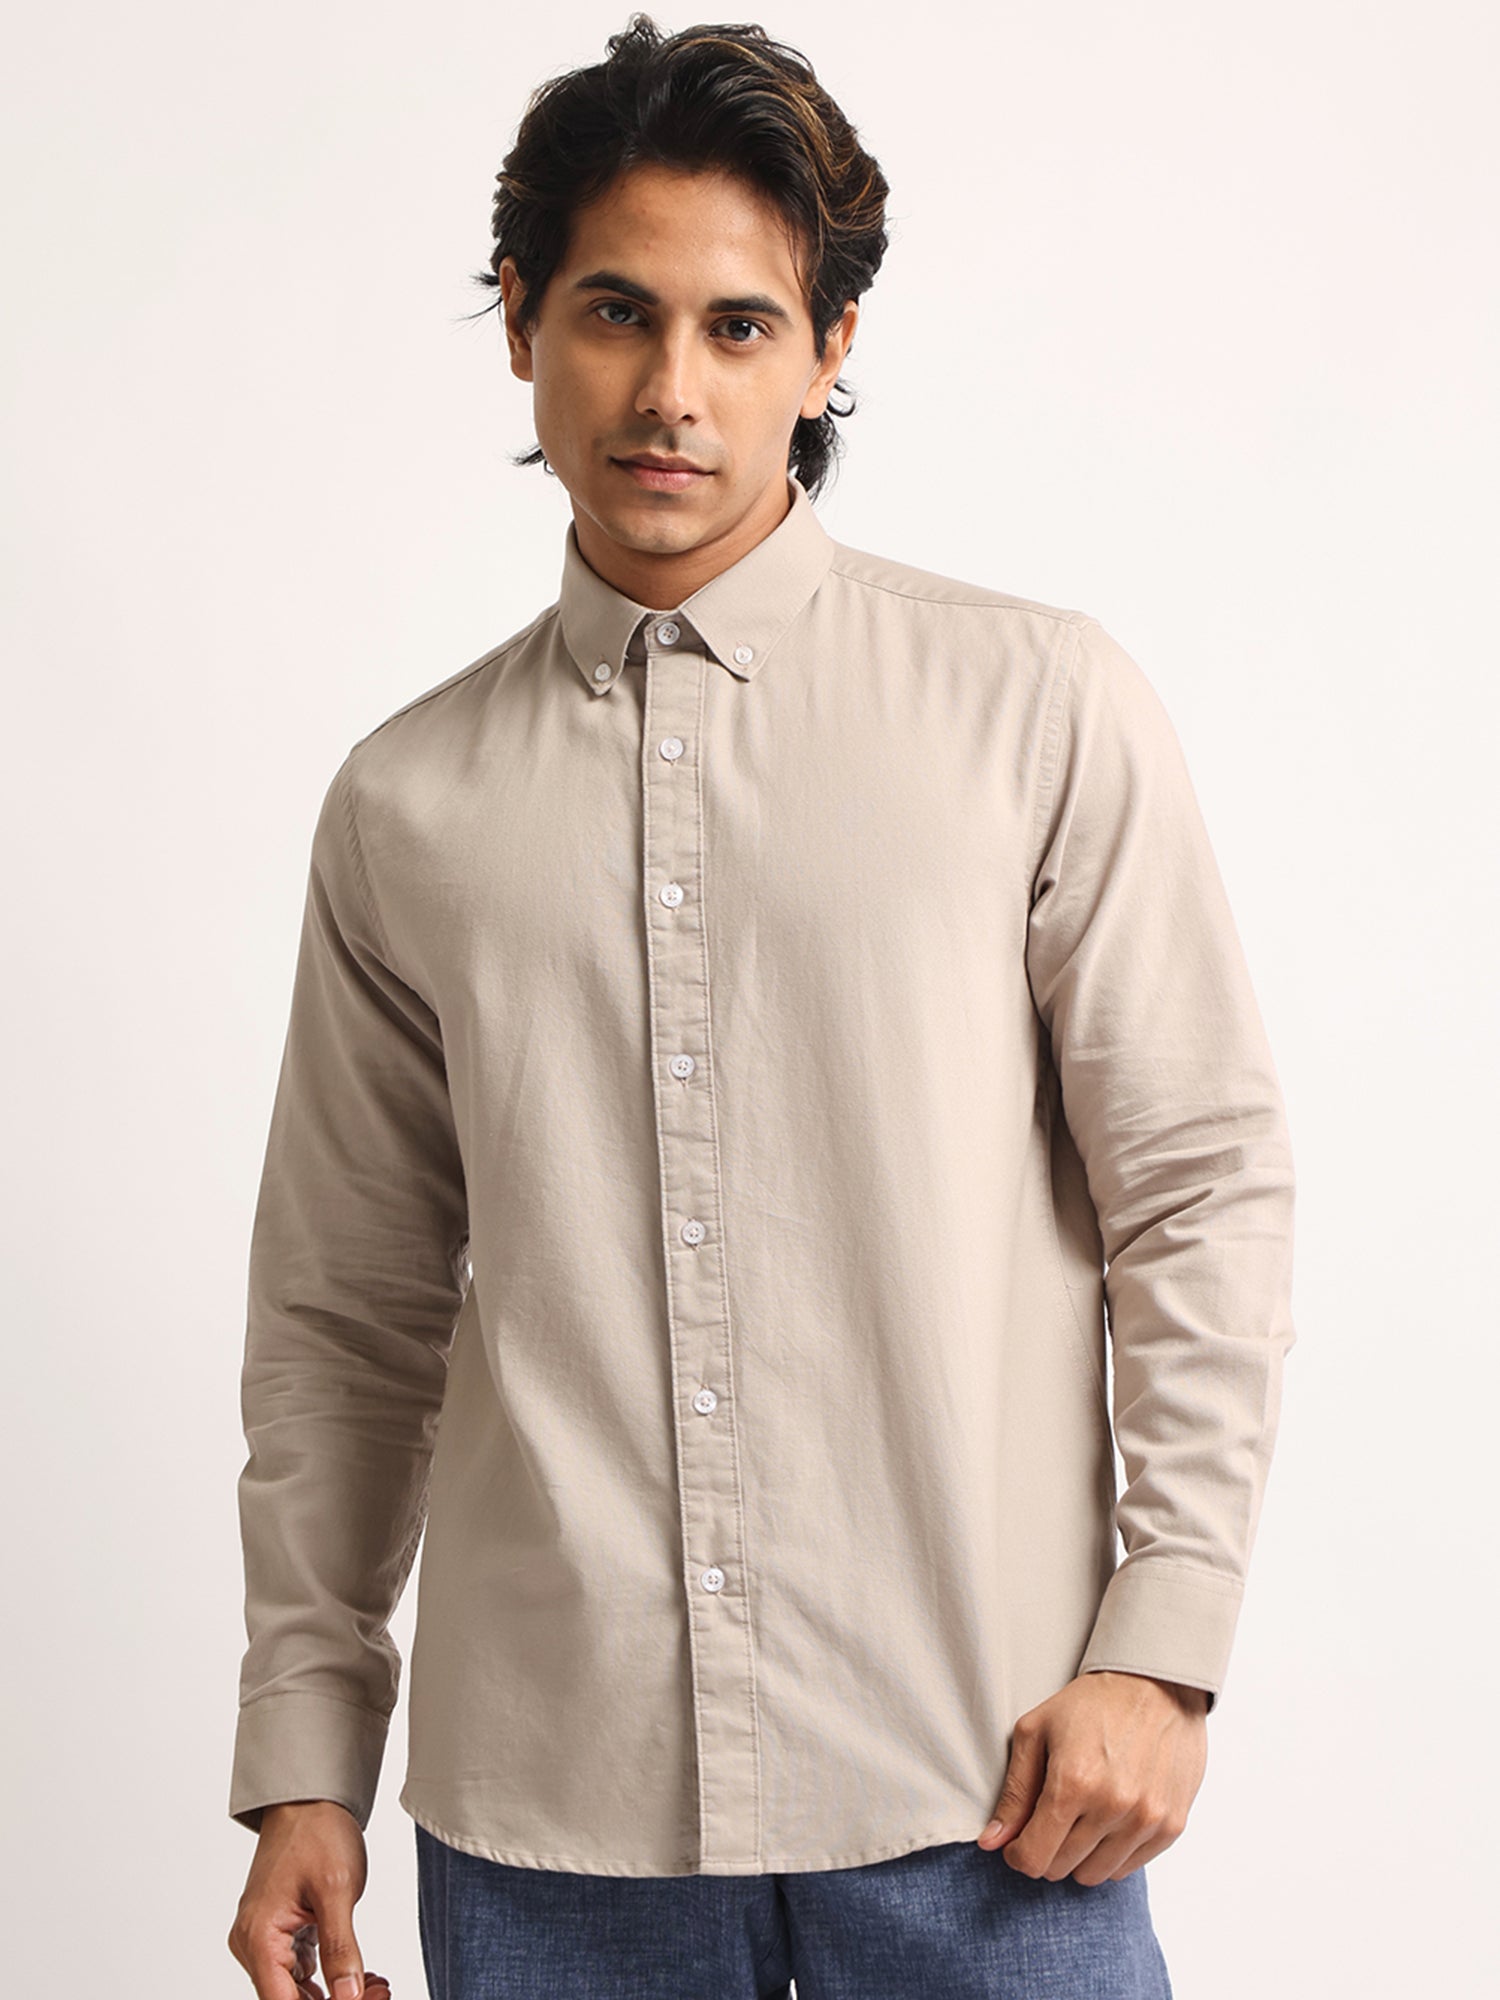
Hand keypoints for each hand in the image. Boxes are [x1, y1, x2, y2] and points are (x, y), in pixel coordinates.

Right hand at [227, 1799, 392, 1997]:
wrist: (309, 1798)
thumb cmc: (317, 1832)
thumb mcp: (338, 1890)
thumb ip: (341, 1949)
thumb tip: (348, 1998)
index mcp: (258, 1938)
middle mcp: (253, 1945)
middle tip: (381, 1993)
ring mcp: (264, 1940)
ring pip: (296, 1991)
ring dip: (336, 1994)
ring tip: (376, 1986)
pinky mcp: (278, 1933)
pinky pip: (300, 1971)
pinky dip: (330, 1977)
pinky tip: (362, 1976)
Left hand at [975, 1670, 1208, 1884]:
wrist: (1157, 1684)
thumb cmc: (1091, 1704)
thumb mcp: (1036, 1732)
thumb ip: (1014, 1793)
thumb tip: (991, 1843)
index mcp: (1073, 1782)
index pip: (1034, 1857)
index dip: (1018, 1853)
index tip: (1019, 1839)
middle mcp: (1112, 1806)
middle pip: (1061, 1868)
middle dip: (1047, 1849)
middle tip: (1051, 1818)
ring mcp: (1146, 1819)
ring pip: (1095, 1875)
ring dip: (1080, 1855)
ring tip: (1081, 1816)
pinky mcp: (1172, 1825)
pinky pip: (1129, 1868)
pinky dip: (1113, 1852)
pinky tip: (1109, 1819)